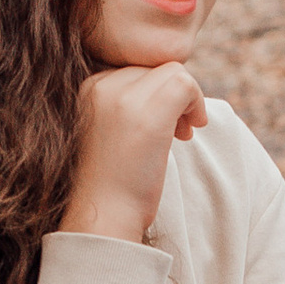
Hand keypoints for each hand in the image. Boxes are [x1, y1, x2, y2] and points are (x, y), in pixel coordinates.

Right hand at [59, 60, 206, 242]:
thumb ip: (129, 104)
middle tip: (178, 131)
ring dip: (188, 99)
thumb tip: (171, 87)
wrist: (103, 215)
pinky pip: (185, 83)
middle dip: (174, 96)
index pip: (137, 69)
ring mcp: (122, 97)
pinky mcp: (146, 113)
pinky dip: (197, 103)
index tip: (164, 125)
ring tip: (184, 133)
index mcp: (88, 87)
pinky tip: (192, 130)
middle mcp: (101, 85)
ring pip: (174, 71)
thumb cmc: (110, 182)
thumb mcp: (110, 131)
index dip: (156, 93)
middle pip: (156, 68)